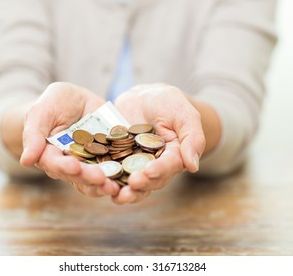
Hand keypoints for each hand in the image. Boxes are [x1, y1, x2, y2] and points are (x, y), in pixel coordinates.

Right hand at [20, 82, 119, 196]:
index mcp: (50, 155)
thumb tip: (26, 160)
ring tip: (114, 186)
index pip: (55, 164)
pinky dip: (121, 178)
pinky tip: (130, 181)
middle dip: (88, 178)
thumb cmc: (55, 103)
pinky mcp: (108, 161)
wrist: (78, 101)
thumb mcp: (43, 110)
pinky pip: (114, 173)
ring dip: (104, 185)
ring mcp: (90, 165)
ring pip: (95, 181)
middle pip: (77, 176)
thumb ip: (34, 133)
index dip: (63, 166)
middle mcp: (70, 165)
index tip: (73, 166)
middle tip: (100, 178)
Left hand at [113, 83, 205, 203]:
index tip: (149, 171)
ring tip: (117, 195)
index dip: (160, 170)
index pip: (169, 166)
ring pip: (132, 183)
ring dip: (125, 191)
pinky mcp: (118, 161)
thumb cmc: (168, 103)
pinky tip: (100, 184)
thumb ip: (192, 138)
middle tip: (131, 184)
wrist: (143, 97)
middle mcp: (156, 166)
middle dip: (141, 184)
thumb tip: (193, 166)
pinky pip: (113, 173)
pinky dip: (108, 180)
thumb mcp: (183, 114)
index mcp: (174, 156)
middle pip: (150, 181)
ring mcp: (136, 166)